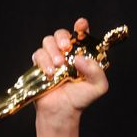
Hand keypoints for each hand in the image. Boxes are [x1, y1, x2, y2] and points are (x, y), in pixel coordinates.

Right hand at [32, 18, 108, 136]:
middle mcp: (66, 53)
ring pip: (47, 41)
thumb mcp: (98, 86)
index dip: (81, 26)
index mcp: (82, 54)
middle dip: (62, 37)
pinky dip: (44, 61)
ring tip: (59, 65)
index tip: (81, 24)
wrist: (62, 112)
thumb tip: (79, 58)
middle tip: (65, 47)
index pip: (81, 34)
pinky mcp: (39, 65)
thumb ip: (96, 71)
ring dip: (53, 51)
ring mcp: (52, 58)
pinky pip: (38, 54)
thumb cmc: (80, 99)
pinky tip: (50, 73)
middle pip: (61, 33)